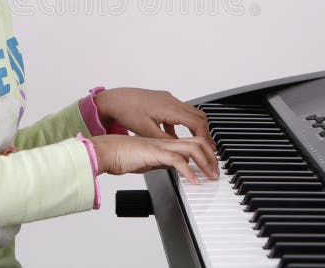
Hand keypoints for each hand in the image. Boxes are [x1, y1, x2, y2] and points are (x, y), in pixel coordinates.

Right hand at [91, 134, 218, 183]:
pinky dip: (189, 171)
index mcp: (165, 142)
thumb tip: (173, 168)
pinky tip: (194, 182)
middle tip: (216, 172)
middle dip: (212, 157)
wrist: (107, 150)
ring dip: (205, 163)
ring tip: (211, 176)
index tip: (211, 166)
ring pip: (192, 148)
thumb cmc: (122, 154)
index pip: (192, 142)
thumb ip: (161, 162)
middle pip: (198, 142)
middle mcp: (166, 142)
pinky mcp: (155, 153)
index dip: (206, 152)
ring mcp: (161, 146)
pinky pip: (177, 161)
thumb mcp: (148, 160)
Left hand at [94, 88, 214, 148]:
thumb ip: (167, 141)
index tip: (208, 148)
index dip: (205, 137)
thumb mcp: (148, 132)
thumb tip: (181, 151)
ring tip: (195, 142)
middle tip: (208, 147)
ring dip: (194, 127)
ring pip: (190, 112)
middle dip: (205, 132)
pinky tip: (174, 135)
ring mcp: (167, 99)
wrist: (114, 100)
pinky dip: (181, 123)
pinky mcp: (162, 100)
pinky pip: (178, 111)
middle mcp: (171, 101)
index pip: (196, 123)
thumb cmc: (127, 112)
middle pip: (198, 116)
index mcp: (170, 108)